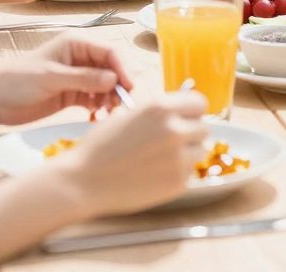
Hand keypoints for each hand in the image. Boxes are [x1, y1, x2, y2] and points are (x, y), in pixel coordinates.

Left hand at [0, 35, 130, 126]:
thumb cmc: (17, 81)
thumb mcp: (51, 78)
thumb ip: (84, 78)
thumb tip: (114, 80)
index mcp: (76, 43)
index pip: (109, 52)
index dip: (123, 68)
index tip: (129, 87)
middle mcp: (81, 57)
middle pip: (111, 68)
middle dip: (118, 85)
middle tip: (119, 105)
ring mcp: (78, 76)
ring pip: (106, 85)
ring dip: (110, 98)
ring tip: (105, 113)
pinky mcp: (73, 94)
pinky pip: (95, 99)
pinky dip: (100, 107)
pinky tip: (96, 117)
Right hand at [56, 92, 209, 216]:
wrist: (83, 181)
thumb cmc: (100, 147)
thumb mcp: (129, 115)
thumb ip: (158, 111)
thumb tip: (181, 109)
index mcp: (161, 108)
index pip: (199, 102)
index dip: (192, 111)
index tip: (186, 117)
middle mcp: (174, 130)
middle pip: (203, 128)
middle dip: (190, 133)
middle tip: (171, 142)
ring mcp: (179, 159)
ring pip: (199, 151)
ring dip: (186, 154)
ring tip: (159, 160)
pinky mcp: (178, 183)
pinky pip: (189, 173)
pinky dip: (177, 174)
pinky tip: (154, 175)